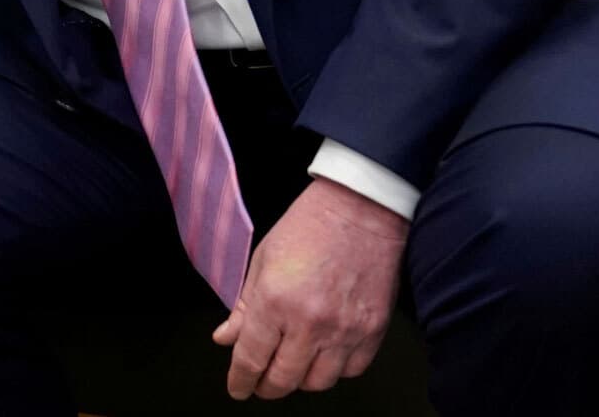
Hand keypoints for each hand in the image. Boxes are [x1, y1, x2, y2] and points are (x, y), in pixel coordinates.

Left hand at [213, 178, 404, 399]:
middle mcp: (311, 322)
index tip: (237, 388)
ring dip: (300, 380)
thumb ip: (244, 306)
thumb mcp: (262, 261)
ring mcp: (345, 330)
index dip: (240, 380)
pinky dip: (334, 370)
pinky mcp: (373, 331)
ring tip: (291, 366)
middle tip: (260, 384)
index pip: (251, 358)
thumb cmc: (308, 227)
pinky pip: (351, 370)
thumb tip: (225, 338)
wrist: (360, 210)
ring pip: (318, 382)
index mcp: (276, 301)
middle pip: (284, 379)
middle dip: (266, 387)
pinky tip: (323, 356)